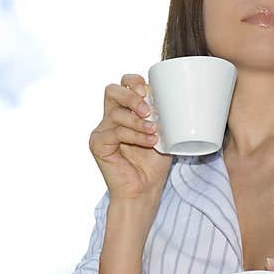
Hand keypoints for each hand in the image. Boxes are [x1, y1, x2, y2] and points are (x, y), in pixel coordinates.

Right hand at [89, 74, 172, 201]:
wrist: (144, 191)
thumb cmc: (154, 164)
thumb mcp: (164, 134)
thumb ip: (163, 115)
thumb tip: (175, 97)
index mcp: (125, 111)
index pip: (124, 84)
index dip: (134, 82)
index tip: (148, 91)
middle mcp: (110, 118)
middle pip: (112, 90)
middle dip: (131, 96)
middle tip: (148, 110)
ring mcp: (102, 131)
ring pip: (116, 113)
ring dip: (138, 122)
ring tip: (154, 132)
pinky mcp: (98, 144)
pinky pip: (115, 132)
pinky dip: (134, 136)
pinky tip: (149, 142)